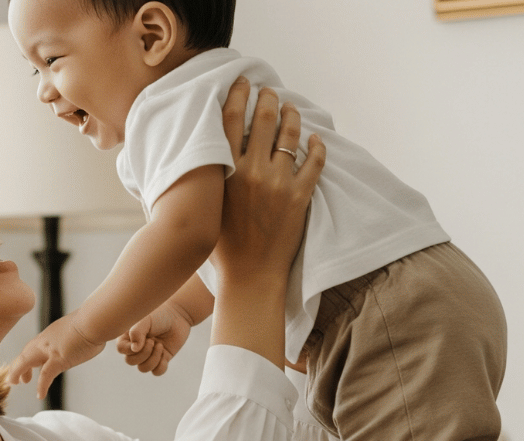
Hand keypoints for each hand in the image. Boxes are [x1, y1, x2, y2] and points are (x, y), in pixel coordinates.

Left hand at [8, 313, 104, 398]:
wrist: (95, 321)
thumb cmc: (93, 322)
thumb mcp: (78, 328)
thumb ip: (74, 336)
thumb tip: (81, 340)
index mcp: (51, 334)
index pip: (34, 347)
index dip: (28, 358)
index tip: (28, 366)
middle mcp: (46, 341)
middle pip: (25, 354)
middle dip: (17, 366)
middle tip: (15, 379)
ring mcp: (50, 350)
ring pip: (25, 362)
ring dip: (19, 372)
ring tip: (14, 383)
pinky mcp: (58, 359)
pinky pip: (45, 376)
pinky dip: (41, 386)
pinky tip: (39, 395)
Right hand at [116, 302, 192, 375]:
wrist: (178, 316)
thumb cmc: (160, 315)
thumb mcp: (146, 320)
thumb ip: (137, 332)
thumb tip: (134, 349)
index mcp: (129, 337)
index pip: (121, 349)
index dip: (130, 349)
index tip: (144, 339)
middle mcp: (137, 347)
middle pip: (131, 362)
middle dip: (144, 353)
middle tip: (153, 341)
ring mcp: (149, 355)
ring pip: (143, 369)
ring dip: (153, 359)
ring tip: (160, 345)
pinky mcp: (161, 359)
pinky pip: (157, 372)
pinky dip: (161, 366)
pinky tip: (165, 354)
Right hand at [214, 81, 325, 281]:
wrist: (249, 275)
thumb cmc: (222, 246)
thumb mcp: (208, 205)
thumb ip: (210, 177)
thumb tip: (206, 154)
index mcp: (227, 172)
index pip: (232, 120)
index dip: (238, 95)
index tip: (243, 82)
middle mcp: (253, 172)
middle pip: (263, 120)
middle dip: (267, 99)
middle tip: (269, 91)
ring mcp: (278, 183)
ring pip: (290, 136)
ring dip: (291, 116)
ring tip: (291, 108)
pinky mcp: (299, 197)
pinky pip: (314, 163)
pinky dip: (317, 147)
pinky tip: (316, 139)